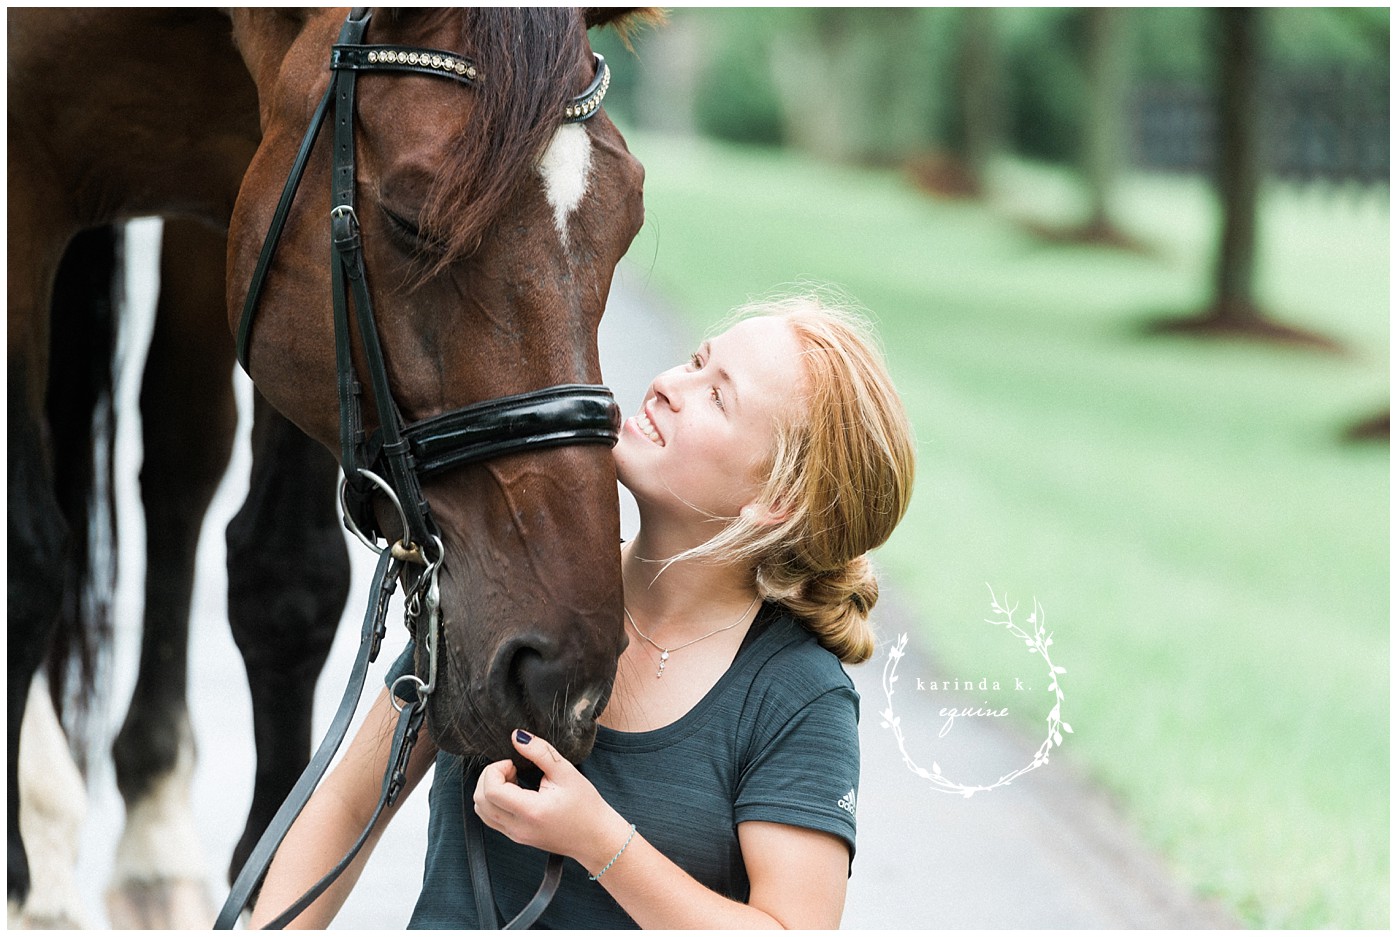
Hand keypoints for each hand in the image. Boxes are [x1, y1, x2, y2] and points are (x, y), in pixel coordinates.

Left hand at [472, 730, 631, 870]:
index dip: (496, 769)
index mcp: (530, 811)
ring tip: (514, 780)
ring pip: (481, 810)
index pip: (490, 790)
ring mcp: (514, 835)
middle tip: (513, 769)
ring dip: (490, 789)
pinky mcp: (516, 837)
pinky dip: (494, 801)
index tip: (514, 762)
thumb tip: (517, 736)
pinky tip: (516, 793)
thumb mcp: (566, 773)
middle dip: (490, 777)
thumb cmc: (586, 806)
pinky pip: (491, 818)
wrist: (595, 838)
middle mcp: (517, 827)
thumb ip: (540, 751)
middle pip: (480, 800)